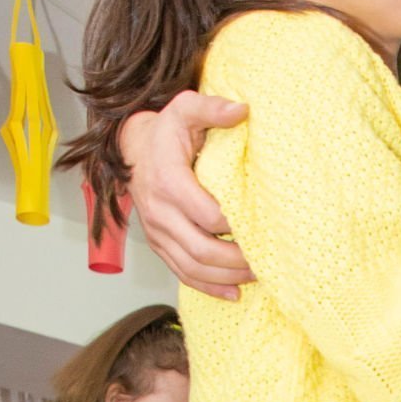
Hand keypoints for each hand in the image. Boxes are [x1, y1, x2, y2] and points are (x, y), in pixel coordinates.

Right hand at [125, 92, 251, 298]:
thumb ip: (211, 107)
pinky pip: (182, 273)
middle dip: (236, 260)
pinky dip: (208, 288)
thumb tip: (241, 109)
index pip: (207, 214)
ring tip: (257, 275)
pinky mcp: (159, 244)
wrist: (133, 150)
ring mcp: (157, 232)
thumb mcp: (185, 109)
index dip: (237, 225)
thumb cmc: (165, 132)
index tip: (264, 226)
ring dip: (226, 277)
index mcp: (169, 182)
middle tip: (267, 260)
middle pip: (201, 249)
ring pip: (192, 267)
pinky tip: (234, 293)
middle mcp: (159, 212)